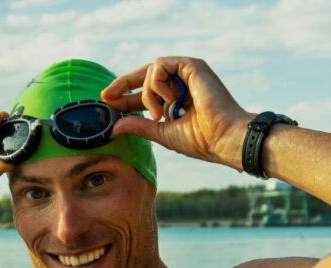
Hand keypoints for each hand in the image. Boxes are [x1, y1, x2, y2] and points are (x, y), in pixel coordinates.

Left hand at [101, 56, 252, 170]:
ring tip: (158, 114)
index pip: (146, 91)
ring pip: (151, 71)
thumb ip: (139, 126)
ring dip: (147, 94)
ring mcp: (188, 72)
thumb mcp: (161, 132)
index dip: (126, 95)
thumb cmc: (201, 140)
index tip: (107, 101)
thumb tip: (114, 127)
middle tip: (106, 95)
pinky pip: (160, 65)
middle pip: (145, 74)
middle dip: (123, 83)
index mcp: (178, 97)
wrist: (224, 139)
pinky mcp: (192, 65)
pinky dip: (157, 83)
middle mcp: (183, 82)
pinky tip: (167, 100)